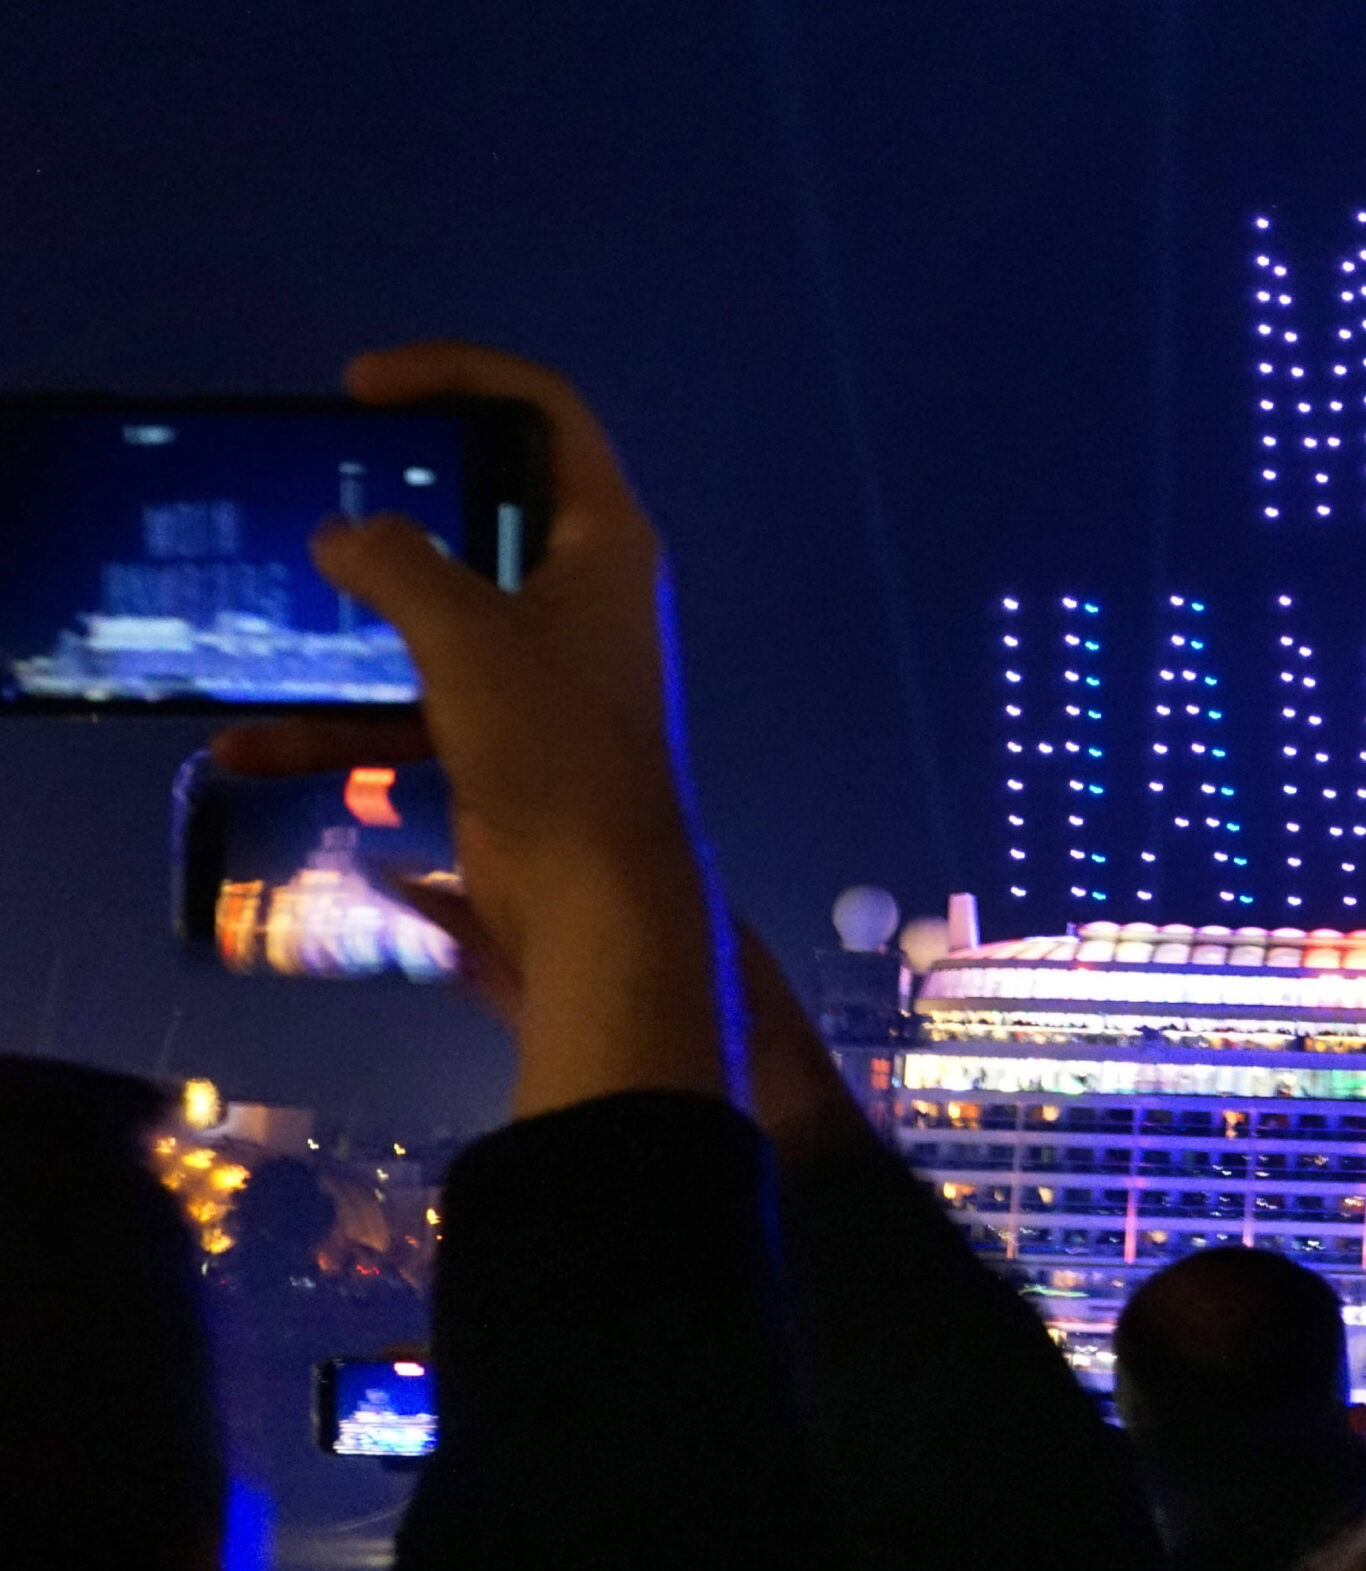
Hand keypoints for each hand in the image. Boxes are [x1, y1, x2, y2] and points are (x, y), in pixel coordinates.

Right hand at [215, 343, 724, 1114]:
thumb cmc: (553, 741)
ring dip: (351, 620)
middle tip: (320, 481)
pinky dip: (343, 719)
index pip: (547, 412)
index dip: (460, 374)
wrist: (594, 895)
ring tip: (267, 614)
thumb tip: (345, 538)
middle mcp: (584, 588)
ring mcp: (546, 663)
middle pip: (486, 506)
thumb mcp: (464, 633)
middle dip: (397, 500)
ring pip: (436, 612)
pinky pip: (413, 702)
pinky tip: (253, 741)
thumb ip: (397, 567)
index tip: (366, 383)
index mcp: (604, 539)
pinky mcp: (507, 731)